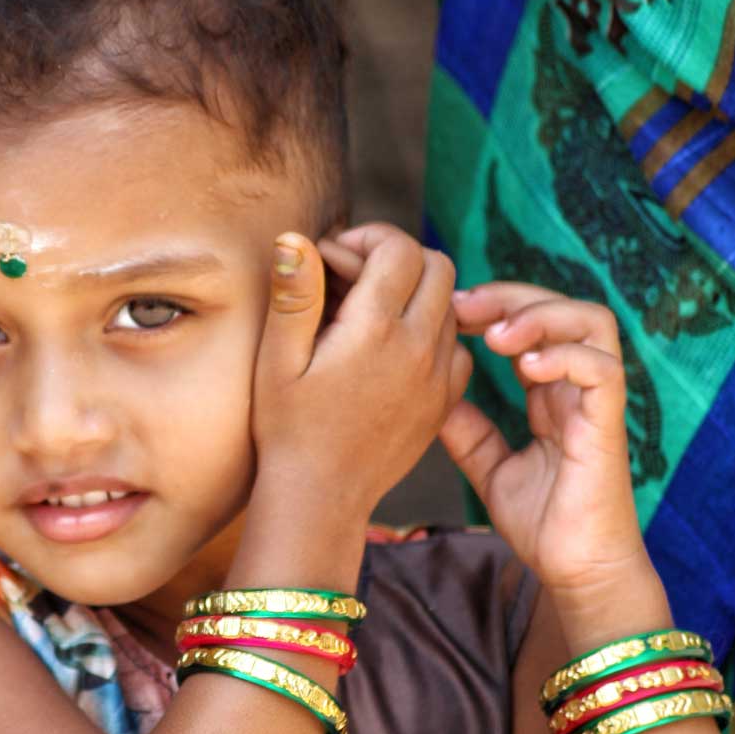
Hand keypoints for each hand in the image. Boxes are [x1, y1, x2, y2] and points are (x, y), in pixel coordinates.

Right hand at [251, 223, 468, 514]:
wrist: (320, 496)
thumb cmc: (287, 427)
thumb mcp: (278, 359)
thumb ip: (294, 295)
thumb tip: (296, 239)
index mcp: (375, 329)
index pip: (400, 248)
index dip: (369, 237)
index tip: (337, 255)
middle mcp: (418, 347)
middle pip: (438, 265)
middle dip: (399, 258)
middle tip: (357, 276)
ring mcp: (438, 376)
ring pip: (450, 304)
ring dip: (417, 294)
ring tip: (370, 314)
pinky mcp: (444, 401)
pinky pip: (457, 347)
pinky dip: (433, 335)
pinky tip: (395, 350)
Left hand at [440, 283, 646, 592]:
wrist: (577, 574)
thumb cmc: (543, 525)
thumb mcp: (489, 468)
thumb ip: (468, 430)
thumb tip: (430, 393)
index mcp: (551, 393)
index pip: (531, 324)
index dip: (493, 307)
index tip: (448, 312)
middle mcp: (577, 389)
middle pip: (561, 306)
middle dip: (510, 296)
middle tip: (463, 306)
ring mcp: (597, 404)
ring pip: (592, 323)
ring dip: (541, 315)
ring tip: (496, 335)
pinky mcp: (610, 427)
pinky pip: (603, 370)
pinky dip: (565, 356)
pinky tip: (526, 368)